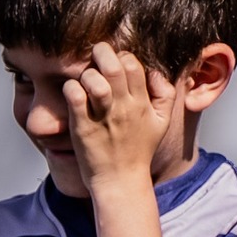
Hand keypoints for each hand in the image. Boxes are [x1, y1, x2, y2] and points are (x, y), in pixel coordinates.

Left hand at [64, 41, 175, 190]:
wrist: (121, 182)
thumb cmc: (138, 150)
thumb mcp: (162, 123)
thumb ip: (165, 95)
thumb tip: (155, 72)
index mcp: (142, 104)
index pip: (132, 63)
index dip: (121, 57)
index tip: (114, 66)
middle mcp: (124, 108)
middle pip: (113, 65)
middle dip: (101, 54)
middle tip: (95, 61)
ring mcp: (103, 117)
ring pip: (93, 79)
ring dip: (86, 74)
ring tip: (86, 84)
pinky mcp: (83, 127)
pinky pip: (74, 95)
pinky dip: (71, 89)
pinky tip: (75, 96)